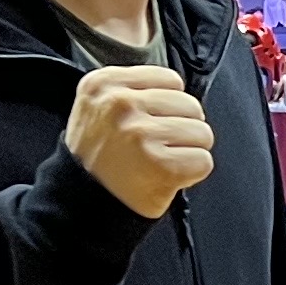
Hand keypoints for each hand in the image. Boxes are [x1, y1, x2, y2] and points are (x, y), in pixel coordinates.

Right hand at [64, 63, 212, 218]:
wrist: (82, 204)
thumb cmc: (97, 158)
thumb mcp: (97, 107)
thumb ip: (133, 89)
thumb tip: (178, 90)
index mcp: (103, 84)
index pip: (170, 80)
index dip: (169, 105)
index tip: (153, 121)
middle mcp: (120, 104)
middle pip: (190, 105)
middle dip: (182, 128)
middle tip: (158, 147)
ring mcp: (140, 134)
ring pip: (202, 133)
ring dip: (188, 151)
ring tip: (162, 162)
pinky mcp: (161, 165)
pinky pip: (203, 161)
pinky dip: (192, 174)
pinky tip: (168, 177)